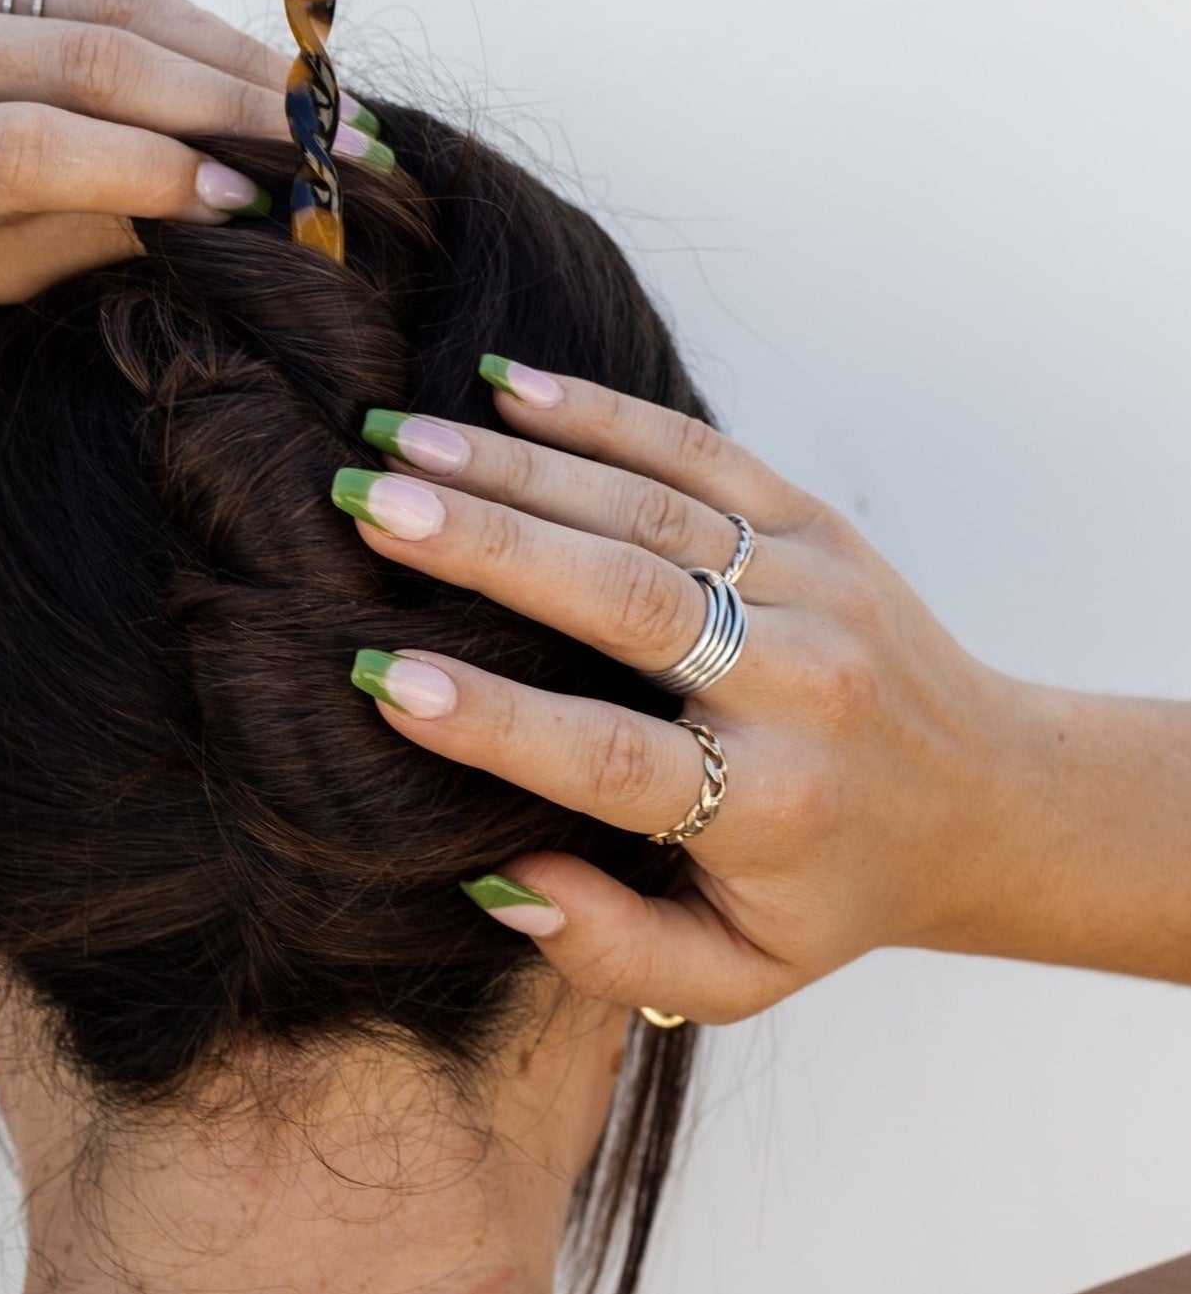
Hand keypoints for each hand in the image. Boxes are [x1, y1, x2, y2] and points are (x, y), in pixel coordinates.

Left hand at [0, 0, 372, 385]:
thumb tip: (230, 200)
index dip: (162, 170)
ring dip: (217, 41)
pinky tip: (219, 46)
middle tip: (326, 134)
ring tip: (302, 89)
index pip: (42, 146)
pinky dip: (159, 2)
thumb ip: (91, 229)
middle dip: (229, 97)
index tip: (260, 196)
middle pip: (91, 53)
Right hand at [333, 362, 1034, 1022]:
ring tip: (402, 439)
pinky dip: (601, 413)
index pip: (611, 757)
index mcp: (769, 807)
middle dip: (487, 550)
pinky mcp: (815, 521)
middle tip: (370, 506)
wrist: (987, 796)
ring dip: (517, 468)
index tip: (381, 677)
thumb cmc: (833, 888)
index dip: (495, 721)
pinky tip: (506, 385)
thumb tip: (504, 878)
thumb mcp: (740, 972)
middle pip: (625, 603)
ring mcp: (812, 587)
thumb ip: (617, 949)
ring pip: (649, 511)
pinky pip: (700, 450)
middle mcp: (798, 687)